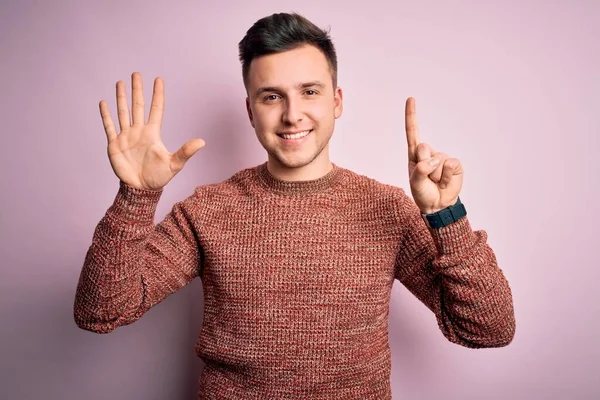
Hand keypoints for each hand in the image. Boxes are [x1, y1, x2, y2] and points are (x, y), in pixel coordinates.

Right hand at [99, 72, 204, 189]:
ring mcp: (126, 136)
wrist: (141, 189)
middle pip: (137, 106)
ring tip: (120, 83)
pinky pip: (109, 126)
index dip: (157, 94)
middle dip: (137, 90)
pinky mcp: (115, 144)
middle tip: (136, 73)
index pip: (156, 109)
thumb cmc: (159, 177)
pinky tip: (104, 102)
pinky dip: (106, 115)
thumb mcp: (174, 164)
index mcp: (153, 133)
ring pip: (123, 112)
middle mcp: (139, 131)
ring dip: (121, 98)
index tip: (158, 79)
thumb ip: (186, 151)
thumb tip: (202, 142)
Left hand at [405, 97, 462, 213]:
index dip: (412, 115)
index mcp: (415, 155)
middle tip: (426, 178)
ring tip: (436, 182)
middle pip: (423, 148)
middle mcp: (429, 153)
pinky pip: (450, 165)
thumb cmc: (423, 192)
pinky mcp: (455, 164)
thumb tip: (434, 160)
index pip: (412, 132)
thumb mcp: (415, 183)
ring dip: (435, 176)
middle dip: (423, 165)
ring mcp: (442, 157)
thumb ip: (420, 170)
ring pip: (437, 160)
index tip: (411, 98)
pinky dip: (447, 177)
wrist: (438, 205)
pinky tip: (445, 182)